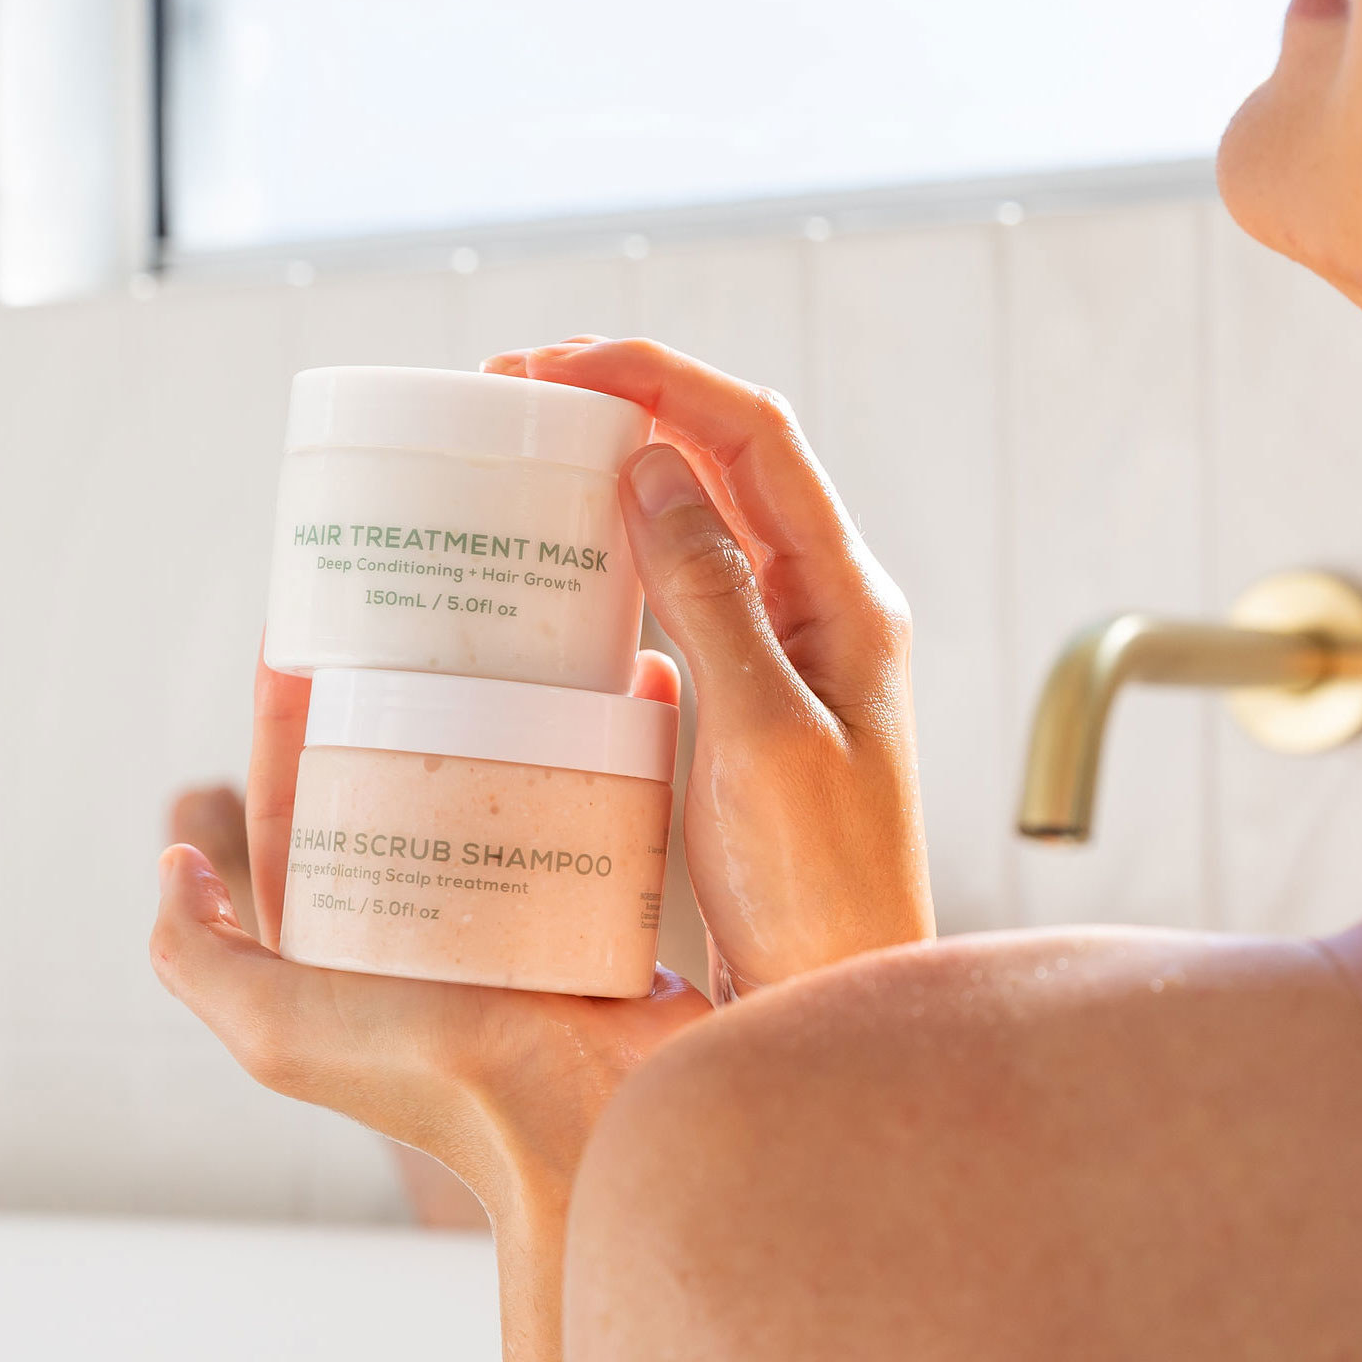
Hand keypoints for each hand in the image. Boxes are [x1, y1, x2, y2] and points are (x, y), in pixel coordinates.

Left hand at [154, 659, 710, 1361]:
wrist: (579, 1118)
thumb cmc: (430, 1080)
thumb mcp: (276, 1030)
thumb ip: (200, 959)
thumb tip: (170, 862)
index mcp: (356, 936)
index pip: (303, 802)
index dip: (291, 721)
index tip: (304, 637)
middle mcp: (440, 912)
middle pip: (412, 771)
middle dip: (411, 689)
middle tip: (424, 608)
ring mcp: (531, 897)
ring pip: (514, 771)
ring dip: (518, 700)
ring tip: (526, 624)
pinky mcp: (614, 892)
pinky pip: (613, 794)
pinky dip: (620, 737)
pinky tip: (629, 680)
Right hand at [482, 337, 933, 989]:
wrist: (831, 1000)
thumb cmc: (820, 890)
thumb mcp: (761, 739)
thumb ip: (714, 602)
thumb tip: (658, 466)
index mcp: (849, 599)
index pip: (761, 438)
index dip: (664, 378)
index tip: (559, 361)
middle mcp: (826, 608)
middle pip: (732, 460)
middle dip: (632, 401)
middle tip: (512, 387)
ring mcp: (788, 651)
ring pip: (705, 518)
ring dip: (623, 464)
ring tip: (523, 442)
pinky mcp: (746, 699)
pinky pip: (685, 591)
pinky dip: (621, 550)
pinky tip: (557, 555)